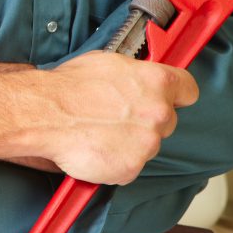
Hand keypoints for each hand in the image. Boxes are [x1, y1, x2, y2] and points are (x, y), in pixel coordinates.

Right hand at [39, 52, 198, 184]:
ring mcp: (147, 143)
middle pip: (166, 123)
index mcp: (158, 82)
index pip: (188, 91)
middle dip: (145, 123)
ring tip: (98, 135)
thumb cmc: (68, 88)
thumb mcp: (108, 64)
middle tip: (116, 120)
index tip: (166, 101)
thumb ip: (134, 75)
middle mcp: (159, 113)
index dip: (175, 97)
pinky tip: (94, 150)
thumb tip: (137, 78)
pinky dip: (113, 164)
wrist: (44, 115)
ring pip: (146, 147)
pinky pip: (128, 168)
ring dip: (128, 145)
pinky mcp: (130, 167)